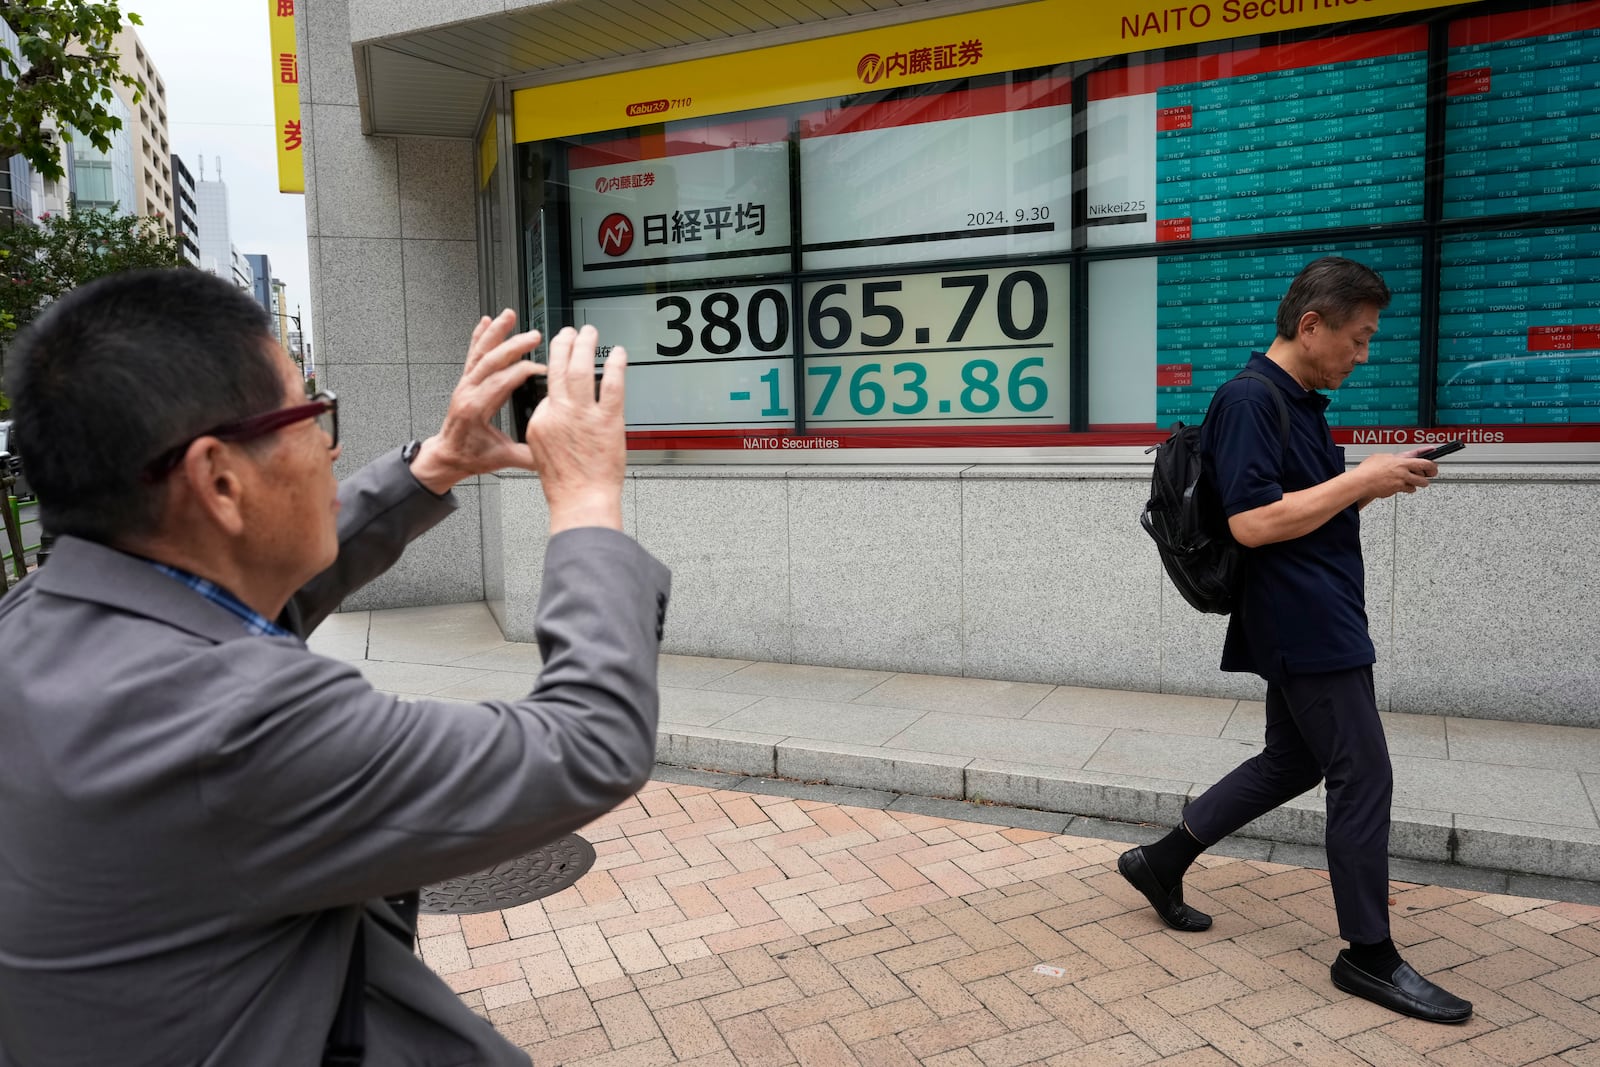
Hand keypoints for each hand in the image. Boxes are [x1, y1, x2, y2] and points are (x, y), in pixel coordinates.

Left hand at [408, 310, 545, 493]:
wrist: (447, 456)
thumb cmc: (469, 457)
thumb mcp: (501, 459)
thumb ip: (527, 455)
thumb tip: (551, 451)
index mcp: (476, 409)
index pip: (503, 381)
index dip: (525, 372)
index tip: (544, 370)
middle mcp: (468, 392)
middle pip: (491, 361)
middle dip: (513, 346)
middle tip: (533, 336)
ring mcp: (465, 385)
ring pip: (480, 352)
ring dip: (495, 332)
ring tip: (508, 315)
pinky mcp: (466, 381)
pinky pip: (472, 354)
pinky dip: (479, 336)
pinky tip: (486, 321)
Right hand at [525, 325, 626, 532]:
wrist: (581, 500)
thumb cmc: (564, 484)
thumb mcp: (540, 451)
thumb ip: (546, 426)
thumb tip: (553, 411)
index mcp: (541, 420)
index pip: (546, 387)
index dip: (554, 371)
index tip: (559, 359)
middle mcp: (560, 413)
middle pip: (558, 367)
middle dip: (563, 344)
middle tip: (569, 331)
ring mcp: (583, 415)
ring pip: (580, 369)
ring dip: (584, 346)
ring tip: (589, 332)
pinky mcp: (607, 421)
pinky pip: (611, 385)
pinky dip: (615, 366)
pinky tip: (618, 354)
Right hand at [1356, 450, 1436, 500]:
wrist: (1362, 482)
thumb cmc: (1367, 470)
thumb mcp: (1380, 457)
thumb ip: (1391, 457)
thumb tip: (1395, 458)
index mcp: (1401, 461)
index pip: (1420, 457)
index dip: (1429, 454)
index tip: (1434, 450)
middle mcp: (1403, 470)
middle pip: (1425, 471)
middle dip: (1431, 472)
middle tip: (1431, 473)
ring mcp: (1402, 480)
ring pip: (1420, 483)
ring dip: (1420, 482)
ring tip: (1418, 481)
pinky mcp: (1398, 489)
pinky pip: (1409, 489)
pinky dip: (1408, 489)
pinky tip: (1404, 486)